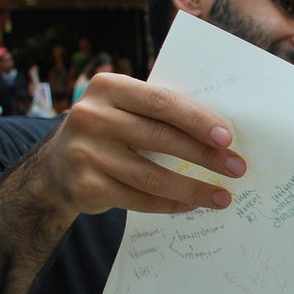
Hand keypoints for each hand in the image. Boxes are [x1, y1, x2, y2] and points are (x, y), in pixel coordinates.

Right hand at [20, 72, 246, 218]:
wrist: (56, 167)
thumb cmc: (109, 132)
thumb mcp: (124, 109)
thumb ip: (159, 112)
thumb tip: (220, 134)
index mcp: (108, 87)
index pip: (162, 102)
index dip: (197, 120)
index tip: (228, 137)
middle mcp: (91, 117)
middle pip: (161, 138)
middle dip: (205, 156)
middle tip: (236, 168)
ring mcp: (86, 153)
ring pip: (152, 175)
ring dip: (194, 188)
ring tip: (223, 197)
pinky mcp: (86, 186)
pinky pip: (139, 199)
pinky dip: (171, 204)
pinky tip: (192, 205)